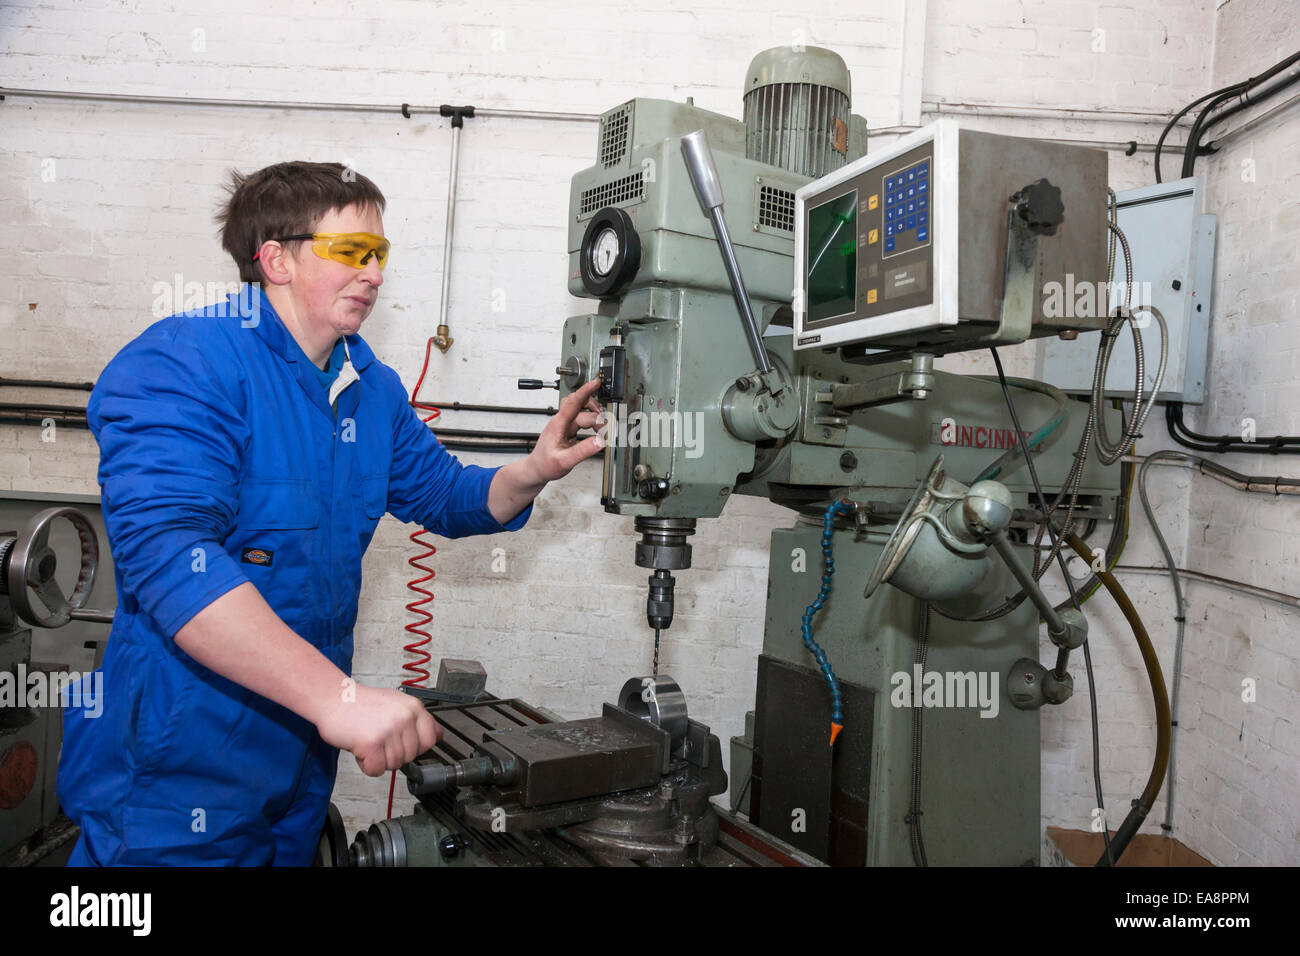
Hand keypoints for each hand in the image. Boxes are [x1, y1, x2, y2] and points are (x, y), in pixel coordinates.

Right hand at [314, 682, 441, 776]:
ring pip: (394, 764)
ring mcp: (389, 730)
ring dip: (379, 759)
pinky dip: (367, 765)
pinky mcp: (371, 743)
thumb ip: (417, 719)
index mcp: (413, 707)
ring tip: (368, 740)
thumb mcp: (397, 703)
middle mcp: (404, 717)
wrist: (332, 698)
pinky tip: (361, 749)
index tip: (403, 744)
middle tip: (378, 740)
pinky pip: (377, 769)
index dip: (416, 747)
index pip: (431, 739)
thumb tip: (437, 735)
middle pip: (411, 756)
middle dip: (393, 754)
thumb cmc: (362, 704)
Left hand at [526, 376, 605, 482]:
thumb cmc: (545, 464)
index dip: (585, 391)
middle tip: (603, 427)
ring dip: (593, 417)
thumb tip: (599, 441)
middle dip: (595, 412)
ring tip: (600, 430)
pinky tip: (594, 431)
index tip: (596, 382)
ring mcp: (564, 424)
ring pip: (582, 411)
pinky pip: (581, 418)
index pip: (573, 402)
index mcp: (558, 424)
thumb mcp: (565, 461)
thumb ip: (583, 451)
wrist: (536, 469)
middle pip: (581, 405)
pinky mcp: (567, 428)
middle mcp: (561, 421)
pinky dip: (591, 422)